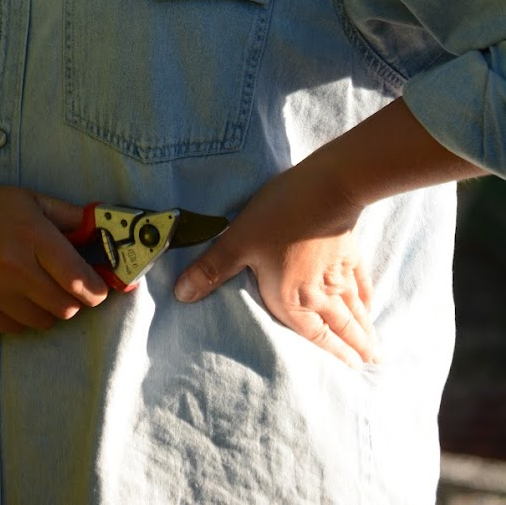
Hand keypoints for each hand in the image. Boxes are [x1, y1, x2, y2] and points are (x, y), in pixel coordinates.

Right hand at [0, 153, 107, 333]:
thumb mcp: (29, 199)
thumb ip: (69, 215)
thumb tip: (102, 227)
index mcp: (32, 234)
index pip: (78, 278)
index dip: (97, 290)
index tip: (101, 289)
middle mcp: (14, 267)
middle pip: (66, 306)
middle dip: (76, 300)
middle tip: (71, 288)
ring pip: (43, 321)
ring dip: (51, 309)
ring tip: (41, 289)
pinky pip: (16, 328)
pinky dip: (25, 317)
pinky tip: (17, 296)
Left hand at [174, 164, 380, 368]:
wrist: (325, 188)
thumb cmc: (278, 216)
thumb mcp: (238, 241)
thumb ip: (213, 269)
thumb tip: (182, 296)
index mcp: (292, 299)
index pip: (314, 336)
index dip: (331, 354)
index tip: (350, 370)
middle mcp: (319, 294)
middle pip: (340, 327)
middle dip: (354, 348)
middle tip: (371, 364)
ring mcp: (338, 273)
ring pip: (353, 308)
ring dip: (363, 328)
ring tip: (376, 350)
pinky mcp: (350, 251)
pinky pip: (361, 281)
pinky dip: (366, 296)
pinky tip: (371, 304)